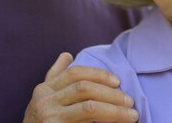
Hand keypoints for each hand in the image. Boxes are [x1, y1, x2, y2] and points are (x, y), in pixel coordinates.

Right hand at [23, 52, 138, 122]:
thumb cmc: (39, 121)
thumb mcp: (44, 97)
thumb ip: (55, 76)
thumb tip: (67, 55)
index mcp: (45, 89)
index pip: (75, 73)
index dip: (99, 74)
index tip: (117, 81)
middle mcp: (45, 102)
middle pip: (84, 89)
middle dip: (111, 93)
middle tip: (130, 101)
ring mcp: (50, 119)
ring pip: (89, 108)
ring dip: (115, 111)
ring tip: (131, 115)